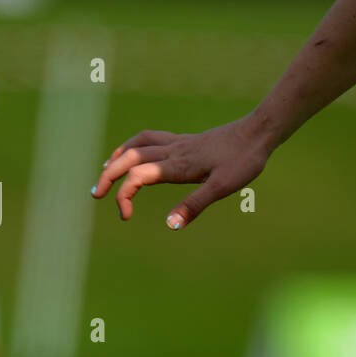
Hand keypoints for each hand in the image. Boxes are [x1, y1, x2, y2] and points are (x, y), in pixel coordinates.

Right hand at [92, 113, 272, 228]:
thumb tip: (169, 225)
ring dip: (118, 156)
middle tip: (96, 194)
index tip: (125, 216)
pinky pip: (153, 139)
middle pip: (130, 157)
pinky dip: (136, 145)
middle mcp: (174, 151)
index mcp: (178, 165)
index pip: (137, 177)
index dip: (124, 196)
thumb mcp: (223, 187)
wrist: (259, 131)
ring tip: (106, 169)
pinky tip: (138, 153)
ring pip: (139, 144)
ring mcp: (180, 143)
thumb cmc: (244, 160)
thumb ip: (195, 205)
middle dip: (109, 174)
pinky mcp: (188, 140)